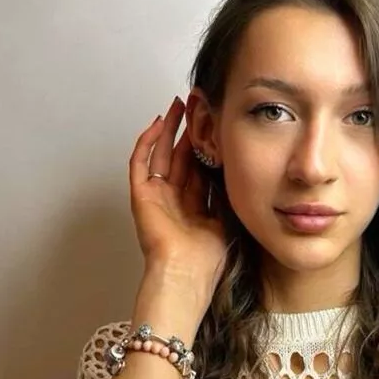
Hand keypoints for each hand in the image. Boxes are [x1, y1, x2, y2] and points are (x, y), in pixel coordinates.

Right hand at [128, 96, 227, 306]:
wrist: (186, 272)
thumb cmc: (206, 258)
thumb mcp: (225, 218)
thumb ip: (226, 194)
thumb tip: (239, 169)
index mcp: (193, 207)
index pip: (198, 168)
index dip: (205, 146)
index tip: (215, 125)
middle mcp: (173, 199)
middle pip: (179, 156)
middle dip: (187, 131)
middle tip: (196, 106)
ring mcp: (155, 197)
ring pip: (160, 154)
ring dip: (168, 129)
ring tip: (178, 106)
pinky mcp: (140, 196)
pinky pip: (139, 163)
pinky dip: (146, 142)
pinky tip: (158, 123)